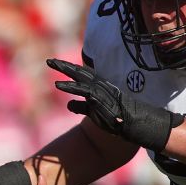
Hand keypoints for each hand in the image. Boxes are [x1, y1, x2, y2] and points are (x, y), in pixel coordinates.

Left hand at [47, 58, 181, 151]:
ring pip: (81, 78)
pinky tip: (58, 85)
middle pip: (80, 72)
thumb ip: (81, 107)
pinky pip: (83, 91)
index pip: (83, 74)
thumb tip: (69, 105)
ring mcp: (100, 92)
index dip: (70, 68)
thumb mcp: (94, 111)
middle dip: (64, 66)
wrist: (136, 123)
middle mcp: (100, 86)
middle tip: (49, 60)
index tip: (56, 63)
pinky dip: (71, 87)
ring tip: (52, 65)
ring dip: (66, 71)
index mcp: (100, 86)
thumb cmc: (116, 117)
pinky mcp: (100, 100)